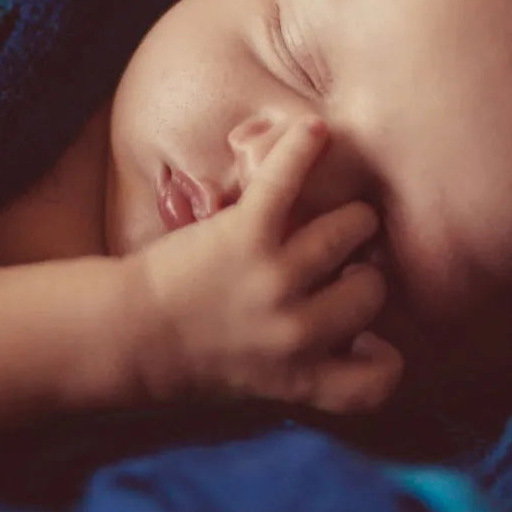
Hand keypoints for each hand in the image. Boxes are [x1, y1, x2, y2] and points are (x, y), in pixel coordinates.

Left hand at [126, 117, 403, 413]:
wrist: (128, 334)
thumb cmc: (192, 356)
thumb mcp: (261, 381)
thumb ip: (310, 365)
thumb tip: (360, 335)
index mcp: (300, 379)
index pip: (376, 382)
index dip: (384, 356)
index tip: (368, 337)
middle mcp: (296, 333)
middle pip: (371, 289)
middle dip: (362, 271)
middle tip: (344, 259)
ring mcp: (274, 279)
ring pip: (349, 231)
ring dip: (350, 218)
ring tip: (341, 214)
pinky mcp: (246, 234)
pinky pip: (288, 180)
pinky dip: (303, 148)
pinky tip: (316, 130)